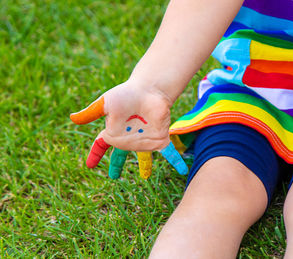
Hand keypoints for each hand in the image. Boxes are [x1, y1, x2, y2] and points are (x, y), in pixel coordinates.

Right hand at [70, 82, 187, 178]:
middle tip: (113, 176)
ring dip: (145, 167)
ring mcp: (145, 140)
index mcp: (114, 132)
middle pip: (121, 155)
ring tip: (145, 177)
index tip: (89, 165)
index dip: (95, 154)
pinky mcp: (160, 139)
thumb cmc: (126, 94)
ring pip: (144, 158)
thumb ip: (91, 113)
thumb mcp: (106, 104)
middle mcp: (129, 138)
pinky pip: (168, 154)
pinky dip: (176, 162)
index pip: (101, 145)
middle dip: (117, 164)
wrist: (149, 90)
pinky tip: (183, 170)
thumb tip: (72, 119)